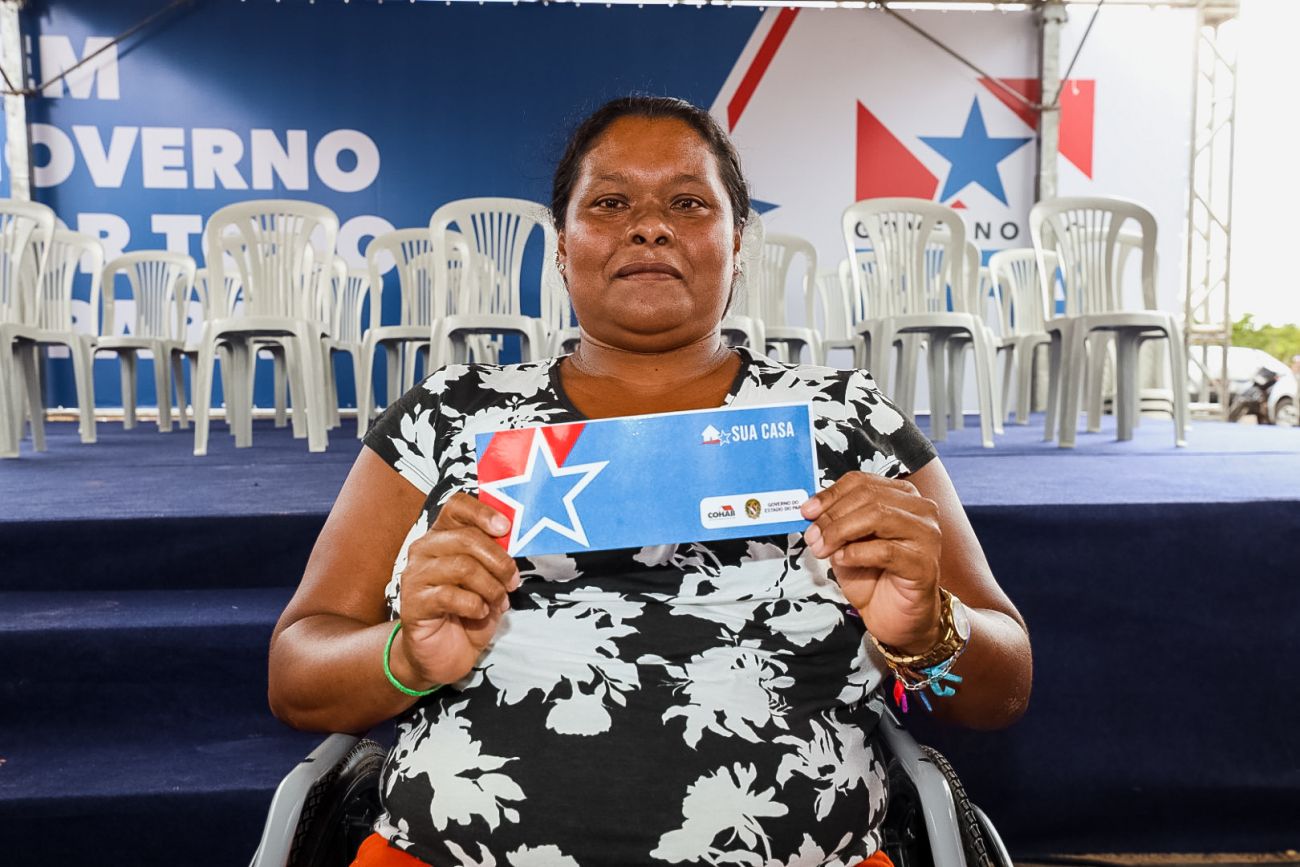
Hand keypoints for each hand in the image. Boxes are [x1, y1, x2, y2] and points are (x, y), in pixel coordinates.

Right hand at [391, 492, 518, 688]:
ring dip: (490, 587)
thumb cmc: (467, 612)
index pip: (456, 507)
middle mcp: (425, 550)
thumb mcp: (489, 580)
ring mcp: (416, 576)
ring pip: (463, 567)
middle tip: (512, 581)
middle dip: (499, 561)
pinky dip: (475, 605)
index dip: (482, 512)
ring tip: (498, 601)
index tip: (505, 528)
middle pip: (466, 538)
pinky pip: (450, 596)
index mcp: (443, 536)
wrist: (442, 654)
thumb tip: (513, 540)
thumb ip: (496, 558)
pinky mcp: (413, 603)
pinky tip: (479, 613)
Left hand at [801, 472, 943, 654]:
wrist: (893, 615)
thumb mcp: (846, 541)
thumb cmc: (872, 575)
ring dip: (841, 532)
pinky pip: (885, 550)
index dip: (830, 494)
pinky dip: (856, 553)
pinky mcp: (924, 564)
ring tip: (823, 550)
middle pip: (868, 496)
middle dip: (832, 516)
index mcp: (902, 496)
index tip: (806, 511)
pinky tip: (843, 560)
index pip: (861, 482)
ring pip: (877, 516)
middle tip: (812, 536)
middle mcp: (920, 510)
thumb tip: (810, 508)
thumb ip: (834, 520)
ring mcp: (926, 536)